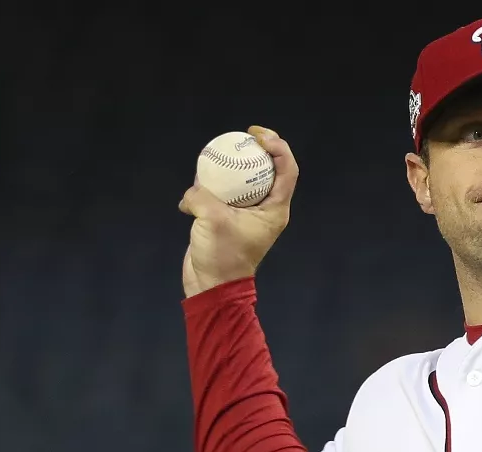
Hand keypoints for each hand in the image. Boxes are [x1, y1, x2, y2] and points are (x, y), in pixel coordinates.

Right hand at [178, 125, 298, 297]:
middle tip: (242, 136)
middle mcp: (264, 209)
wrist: (211, 285)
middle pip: (267, 171)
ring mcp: (245, 213)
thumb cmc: (222, 257)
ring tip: (217, 154)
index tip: (259, 136)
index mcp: (275, 210)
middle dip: (257, 150)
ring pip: (242, 181)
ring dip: (230, 167)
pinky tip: (196, 184)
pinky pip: (222, 193)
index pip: (287, 171)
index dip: (278, 148)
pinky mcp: (226, 218)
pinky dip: (210, 186)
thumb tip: (194, 189)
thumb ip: (203, 197)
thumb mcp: (213, 221)